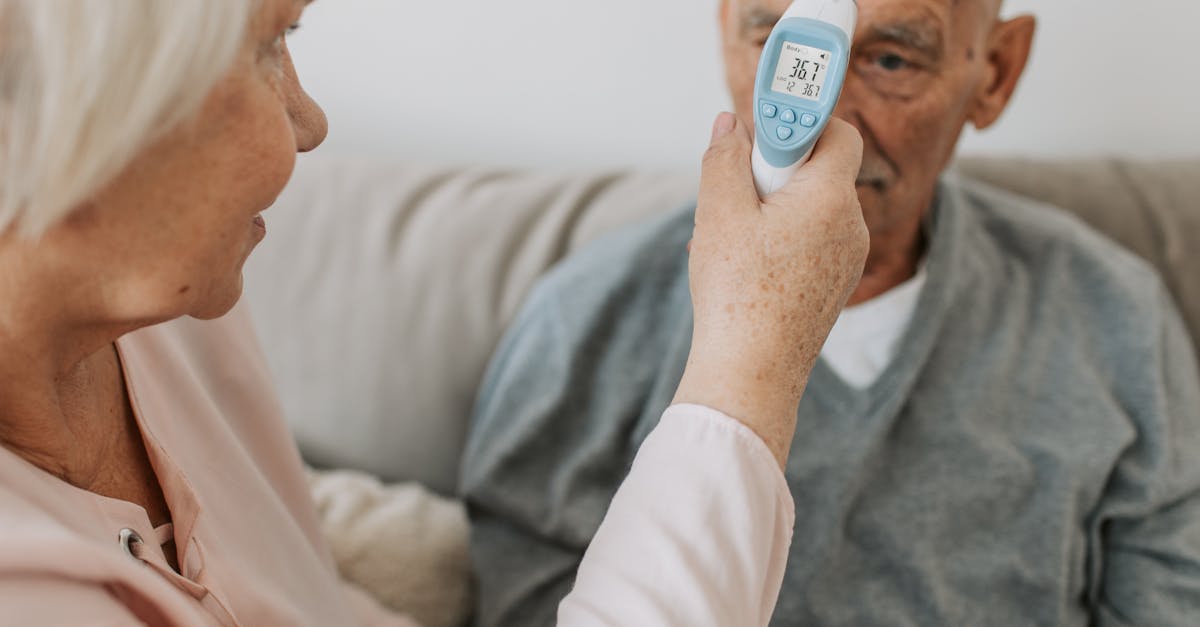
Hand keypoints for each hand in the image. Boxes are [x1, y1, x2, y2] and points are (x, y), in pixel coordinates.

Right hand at [673, 112, 866, 467]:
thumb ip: (725, 159)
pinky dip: (778, 241)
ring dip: (770, 211)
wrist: (752, 375)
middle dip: (773, 173)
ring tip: (731, 240)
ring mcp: (846, 261)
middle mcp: (850, 226)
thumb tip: (729, 125)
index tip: (767, 126)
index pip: (836, 131)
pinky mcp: (833, 287)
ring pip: (809, 210)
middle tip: (737, 193)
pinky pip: (809, 243)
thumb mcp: (718, 214)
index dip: (800, 122)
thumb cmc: (738, 297)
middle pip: (817, 171)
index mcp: (830, 198)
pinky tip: (742, 266)